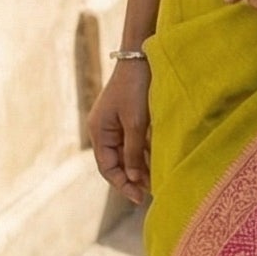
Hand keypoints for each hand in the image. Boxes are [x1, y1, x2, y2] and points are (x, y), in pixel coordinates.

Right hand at [89, 56, 151, 205]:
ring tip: (156, 182)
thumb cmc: (136, 88)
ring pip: (126, 154)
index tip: (138, 197)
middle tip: (150, 193)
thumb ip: (134, 152)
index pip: (107, 167)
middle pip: (116, 163)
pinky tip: (157, 163)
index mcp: (99, 132)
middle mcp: (104, 130)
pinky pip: (134, 143)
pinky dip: (144, 154)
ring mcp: (115, 124)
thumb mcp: (135, 123)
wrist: (141, 58)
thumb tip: (133, 179)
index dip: (122, 184)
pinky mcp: (128, 118)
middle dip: (131, 178)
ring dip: (140, 168)